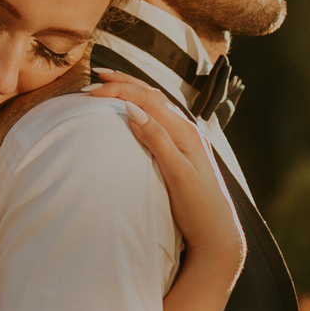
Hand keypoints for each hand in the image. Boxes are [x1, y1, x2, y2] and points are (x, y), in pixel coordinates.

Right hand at [86, 70, 245, 272]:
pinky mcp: (184, 151)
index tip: (91, 92)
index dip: (120, 91)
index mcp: (186, 132)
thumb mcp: (177, 175)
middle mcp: (188, 131)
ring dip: (132, 91)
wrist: (218, 235)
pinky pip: (159, 118)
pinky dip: (141, 107)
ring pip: (156, 104)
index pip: (148, 100)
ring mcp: (187, 140)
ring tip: (111, 84)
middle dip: (124, 83)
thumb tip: (133, 110)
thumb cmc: (199, 208)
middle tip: (97, 75)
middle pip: (152, 95)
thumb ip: (157, 141)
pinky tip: (132, 111)